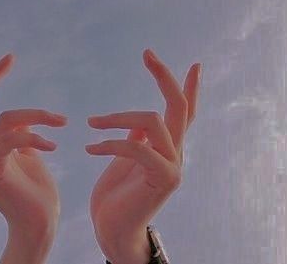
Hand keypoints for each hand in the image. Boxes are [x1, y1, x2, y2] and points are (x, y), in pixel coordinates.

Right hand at [0, 53, 66, 260]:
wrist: (39, 226)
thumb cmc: (38, 193)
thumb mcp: (30, 154)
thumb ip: (19, 136)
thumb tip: (22, 120)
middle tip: (9, 58)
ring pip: (5, 120)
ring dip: (37, 115)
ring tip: (61, 121)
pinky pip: (10, 140)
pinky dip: (34, 136)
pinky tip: (53, 145)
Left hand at [86, 50, 201, 263]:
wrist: (113, 231)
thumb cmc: (118, 195)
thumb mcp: (127, 158)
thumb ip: (138, 138)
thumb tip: (141, 121)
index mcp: (168, 146)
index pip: (185, 112)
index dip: (190, 87)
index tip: (196, 64)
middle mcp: (176, 153)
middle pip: (178, 107)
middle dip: (164, 77)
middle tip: (147, 54)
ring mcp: (172, 167)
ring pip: (152, 121)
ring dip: (117, 118)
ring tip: (92, 123)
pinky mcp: (161, 179)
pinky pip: (136, 147)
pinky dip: (110, 143)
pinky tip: (90, 148)